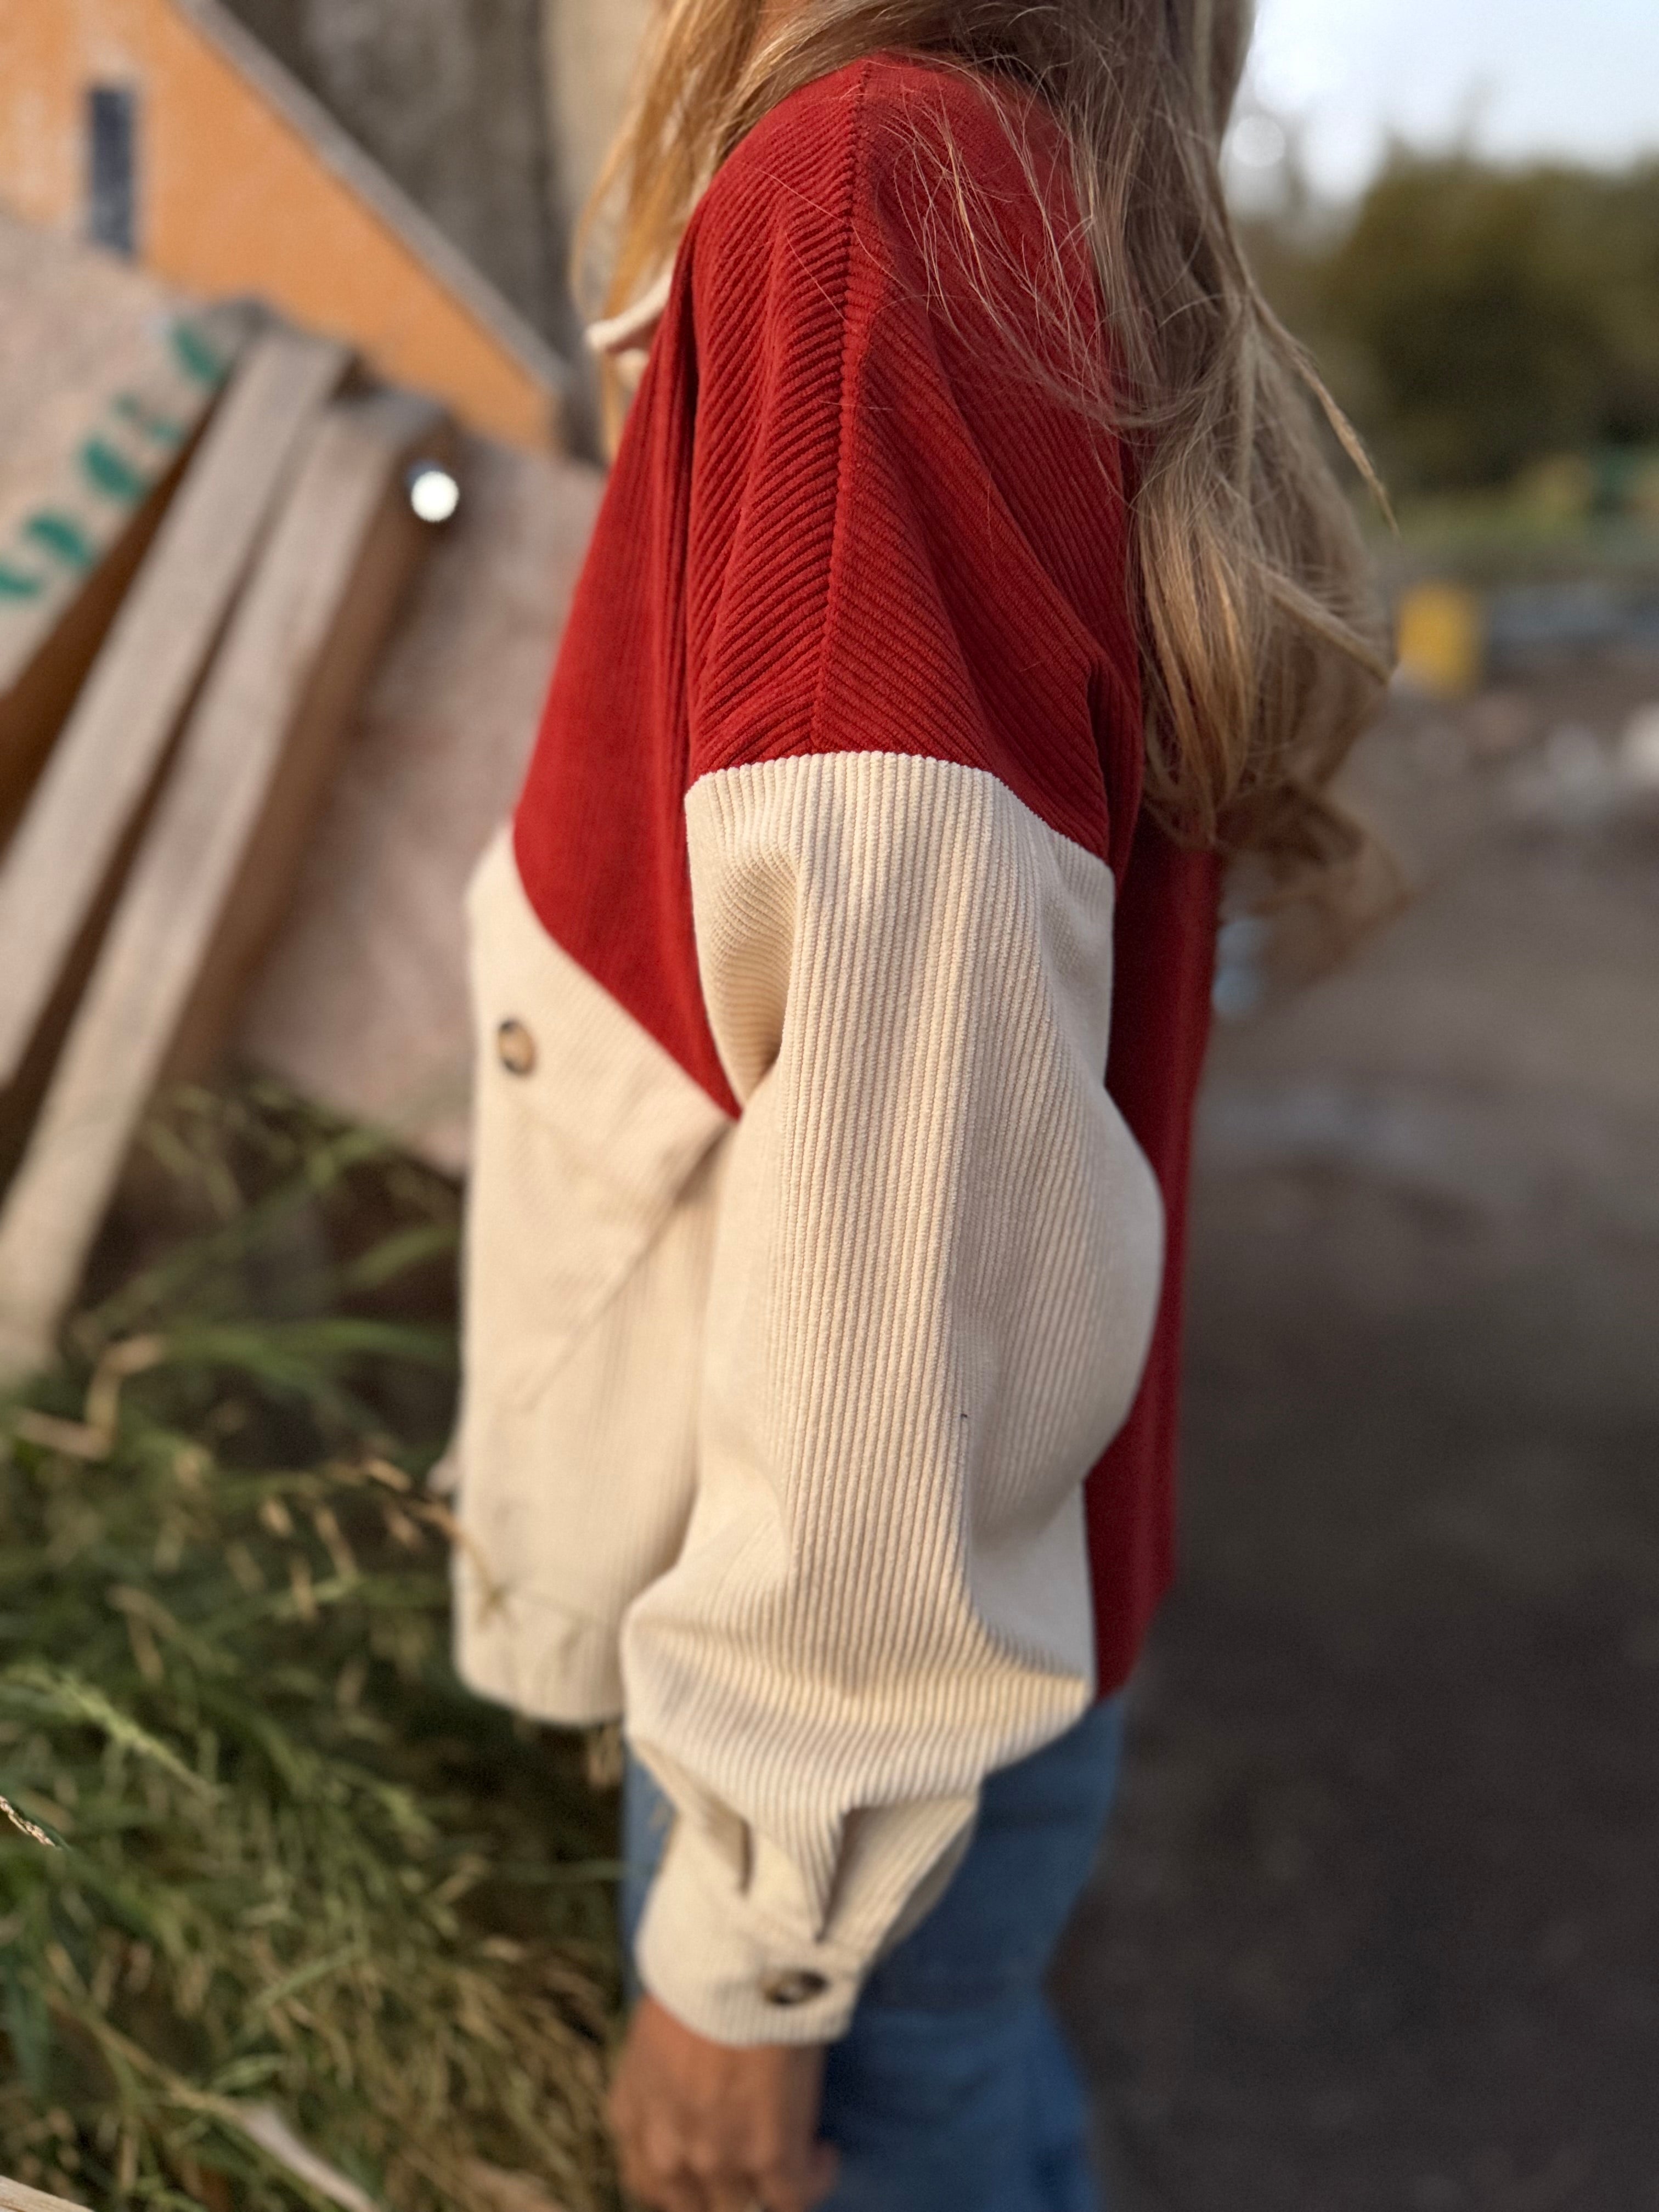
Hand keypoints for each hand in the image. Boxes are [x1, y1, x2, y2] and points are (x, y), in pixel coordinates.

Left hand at [608, 1994, 839, 2211]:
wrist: (736, 1963)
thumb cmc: (697, 1973)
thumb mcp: (655, 2029)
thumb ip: (662, 2075)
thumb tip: (689, 2079)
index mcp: (633, 2115)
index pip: (646, 2181)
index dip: (680, 2181)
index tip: (705, 2167)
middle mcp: (668, 2151)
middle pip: (691, 2204)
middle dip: (720, 2190)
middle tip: (751, 2163)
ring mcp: (718, 2160)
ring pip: (742, 2208)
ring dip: (768, 2186)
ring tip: (795, 2155)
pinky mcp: (770, 2157)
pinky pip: (792, 2197)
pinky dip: (812, 2179)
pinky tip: (823, 2153)